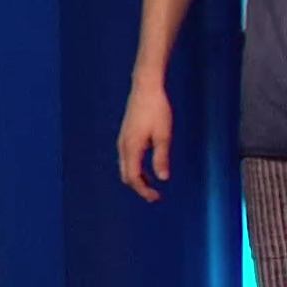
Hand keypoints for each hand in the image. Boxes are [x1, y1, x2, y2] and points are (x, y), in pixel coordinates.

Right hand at [117, 82, 173, 201]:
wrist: (145, 88)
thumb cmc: (157, 110)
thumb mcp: (163, 135)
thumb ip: (161, 157)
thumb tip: (163, 178)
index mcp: (132, 147)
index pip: (134, 177)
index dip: (144, 190)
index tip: (156, 198)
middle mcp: (123, 145)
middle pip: (126, 174)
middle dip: (139, 187)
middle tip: (155, 196)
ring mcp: (123, 140)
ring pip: (125, 166)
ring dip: (137, 178)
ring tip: (152, 185)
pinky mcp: (126, 135)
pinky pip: (127, 158)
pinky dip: (135, 168)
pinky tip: (147, 168)